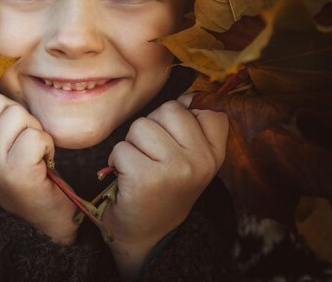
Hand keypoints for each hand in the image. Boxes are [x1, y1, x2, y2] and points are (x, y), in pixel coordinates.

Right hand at [0, 92, 79, 244]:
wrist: (41, 218)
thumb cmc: (23, 175)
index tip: (6, 129)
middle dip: (20, 116)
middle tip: (25, 141)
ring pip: (17, 114)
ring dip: (35, 130)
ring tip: (34, 151)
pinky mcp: (15, 170)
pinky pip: (35, 134)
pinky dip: (47, 145)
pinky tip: (43, 161)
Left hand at [103, 94, 227, 279]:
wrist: (147, 235)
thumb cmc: (164, 188)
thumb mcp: (190, 159)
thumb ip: (191, 127)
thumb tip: (188, 95)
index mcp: (215, 154)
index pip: (207, 109)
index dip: (183, 116)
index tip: (175, 140)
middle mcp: (201, 160)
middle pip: (168, 109)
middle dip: (152, 128)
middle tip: (152, 157)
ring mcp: (176, 168)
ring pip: (141, 126)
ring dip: (132, 144)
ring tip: (139, 167)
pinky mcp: (147, 177)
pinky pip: (121, 147)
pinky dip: (116, 161)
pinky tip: (127, 178)